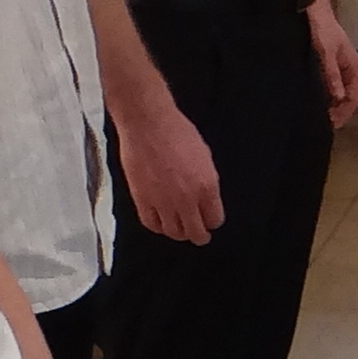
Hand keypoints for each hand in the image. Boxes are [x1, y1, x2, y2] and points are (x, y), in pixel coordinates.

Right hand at [120, 99, 222, 244]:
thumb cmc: (177, 132)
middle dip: (199, 235)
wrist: (148, 123)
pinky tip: (161, 222)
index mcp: (207, 187)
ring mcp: (163, 202)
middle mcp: (187, 199)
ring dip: (179, 233)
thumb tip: (205, 199)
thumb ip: (206, 182)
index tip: (210, 220)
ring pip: (174, 233)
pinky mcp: (142, 200)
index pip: (215, 219)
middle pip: (196, 233)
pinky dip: (158, 226)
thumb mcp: (204, 156)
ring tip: (180, 229)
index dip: (212, 221)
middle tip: (199, 234)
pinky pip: (151, 224)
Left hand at [308, 0, 357, 127]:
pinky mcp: (324, 61)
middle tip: (320, 123)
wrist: (310, 6)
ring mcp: (335, 65)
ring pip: (334, 90)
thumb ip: (332, 76)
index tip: (330, 125)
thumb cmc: (321, 27)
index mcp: (352, 66)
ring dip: (327, 102)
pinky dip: (320, 92)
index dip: (344, 113)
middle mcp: (346, 67)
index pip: (353, 97)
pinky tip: (308, 96)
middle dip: (335, 111)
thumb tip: (338, 98)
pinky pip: (325, 82)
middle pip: (344, 96)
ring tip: (313, 112)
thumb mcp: (325, 53)